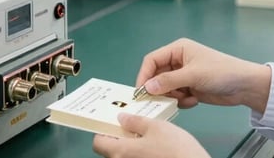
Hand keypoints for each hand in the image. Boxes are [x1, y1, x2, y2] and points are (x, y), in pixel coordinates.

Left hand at [92, 113, 208, 157]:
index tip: (113, 122)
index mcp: (121, 152)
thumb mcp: (156, 127)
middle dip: (118, 136)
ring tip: (145, 132)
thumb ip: (136, 122)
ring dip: (130, 144)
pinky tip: (154, 145)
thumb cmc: (174, 148)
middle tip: (131, 123)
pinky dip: (140, 152)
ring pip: (125, 155)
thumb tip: (121, 118)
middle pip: (111, 150)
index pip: (98, 143)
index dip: (103, 131)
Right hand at [136, 38, 270, 112]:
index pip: (152, 60)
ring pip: (165, 89)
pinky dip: (182, 101)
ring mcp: (184, 75)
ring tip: (186, 98)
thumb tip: (147, 87)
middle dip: (159, 89)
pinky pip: (176, 97)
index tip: (141, 91)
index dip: (144, 75)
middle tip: (161, 100)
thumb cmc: (221, 71)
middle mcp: (179, 61)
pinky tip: (194, 100)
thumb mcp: (193, 75)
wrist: (244, 86)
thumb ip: (169, 81)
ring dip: (172, 96)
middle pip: (157, 76)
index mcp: (178, 49)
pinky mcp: (190, 88)